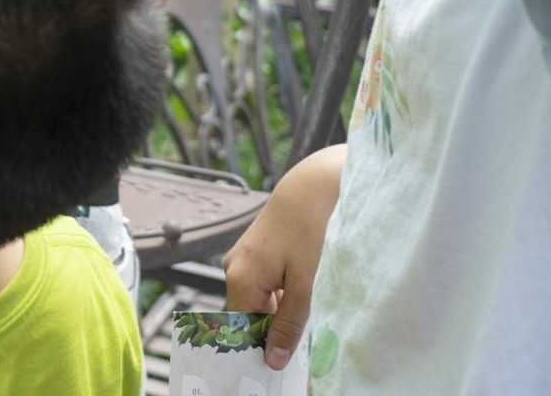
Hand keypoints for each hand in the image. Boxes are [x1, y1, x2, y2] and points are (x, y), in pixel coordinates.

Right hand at [223, 145, 346, 369]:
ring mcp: (245, 257)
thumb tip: (272, 360)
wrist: (316, 184)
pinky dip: (283, 296)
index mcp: (239, 280)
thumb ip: (288, 325)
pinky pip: (266, 284)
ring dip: (280, 314)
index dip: (260, 349)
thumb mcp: (305, 286)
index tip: (282, 366)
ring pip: (259, 300)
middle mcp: (234, 268)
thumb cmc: (310, 231)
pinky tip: (305, 296)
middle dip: (271, 333)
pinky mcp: (259, 249)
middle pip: (247, 316)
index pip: (240, 331)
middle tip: (301, 349)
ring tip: (308, 321)